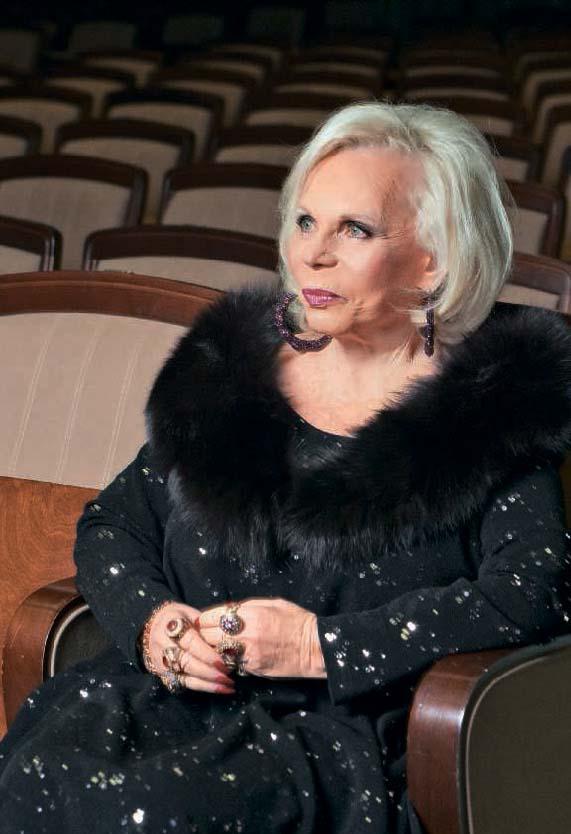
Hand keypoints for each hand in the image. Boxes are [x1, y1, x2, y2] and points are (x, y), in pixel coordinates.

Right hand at [143, 602, 234, 694]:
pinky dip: (202, 687)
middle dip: (209, 672)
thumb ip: (205, 627)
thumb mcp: (190, 613)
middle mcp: (163, 645)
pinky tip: (218, 689)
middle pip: (187, 663)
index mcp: (171, 625)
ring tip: (228, 687)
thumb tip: (226, 642)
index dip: (207, 654)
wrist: (153, 626)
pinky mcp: (163, 675)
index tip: (223, 662)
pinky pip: (183, 684)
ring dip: (208, 684)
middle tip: (228, 677)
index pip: (190, 643)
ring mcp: (161, 662)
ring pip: (185, 678)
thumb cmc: (178, 616)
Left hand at [197, 598, 325, 678]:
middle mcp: (245, 633)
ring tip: (218, 647)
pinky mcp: (252, 668)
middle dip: (206, 635)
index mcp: (250, 613)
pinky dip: (228, 661)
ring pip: (216, 652)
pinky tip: (233, 657)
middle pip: (209, 635)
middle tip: (207, 635)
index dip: (206, 619)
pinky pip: (231, 664)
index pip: (212, 616)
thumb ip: (248, 606)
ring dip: (215, 649)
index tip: (205, 621)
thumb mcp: (272, 604)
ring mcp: (247, 652)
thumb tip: (228, 610)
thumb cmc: (296, 621)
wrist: (314, 647)